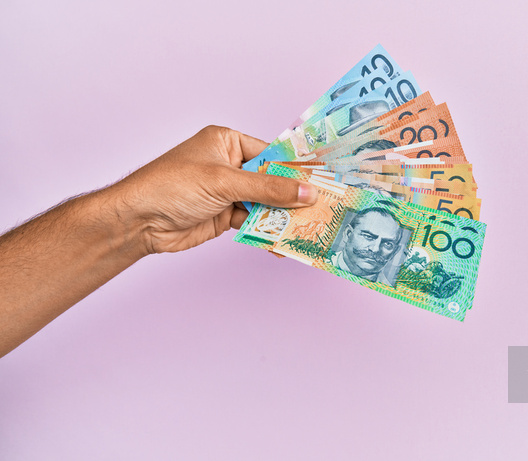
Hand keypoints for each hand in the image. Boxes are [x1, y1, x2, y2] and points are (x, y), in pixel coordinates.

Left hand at [114, 125, 316, 253]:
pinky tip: (283, 241)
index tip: (323, 181)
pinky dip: (268, 231)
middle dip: (293, 196)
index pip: (271, 153)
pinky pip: (254, 222)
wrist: (138, 222)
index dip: (296, 168)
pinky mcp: (225, 216)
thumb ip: (268, 188)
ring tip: (309, 228)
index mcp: (228, 143)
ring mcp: (228, 192)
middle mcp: (230, 165)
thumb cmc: (172, 186)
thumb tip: (307, 193)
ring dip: (283, 217)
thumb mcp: (225, 182)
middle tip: (323, 208)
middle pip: (272, 180)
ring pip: (266, 204)